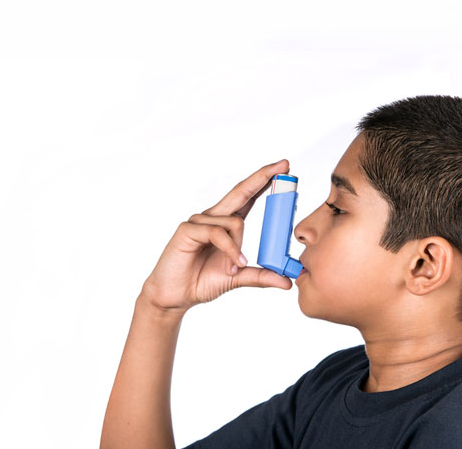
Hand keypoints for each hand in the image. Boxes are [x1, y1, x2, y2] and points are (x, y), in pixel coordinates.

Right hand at [140, 159, 292, 314]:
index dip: (264, 180)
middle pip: (241, 191)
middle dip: (263, 177)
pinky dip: (231, 250)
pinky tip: (234, 265)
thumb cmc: (201, 282)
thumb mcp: (238, 278)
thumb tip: (287, 282)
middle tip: (285, 165)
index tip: (284, 167)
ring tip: (236, 267)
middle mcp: (213, 217)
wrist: (175, 297)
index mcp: (225, 223)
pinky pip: (218, 233)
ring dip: (240, 246)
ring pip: (235, 222)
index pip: (248, 196)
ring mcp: (199, 221)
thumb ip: (261, 276)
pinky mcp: (188, 230)